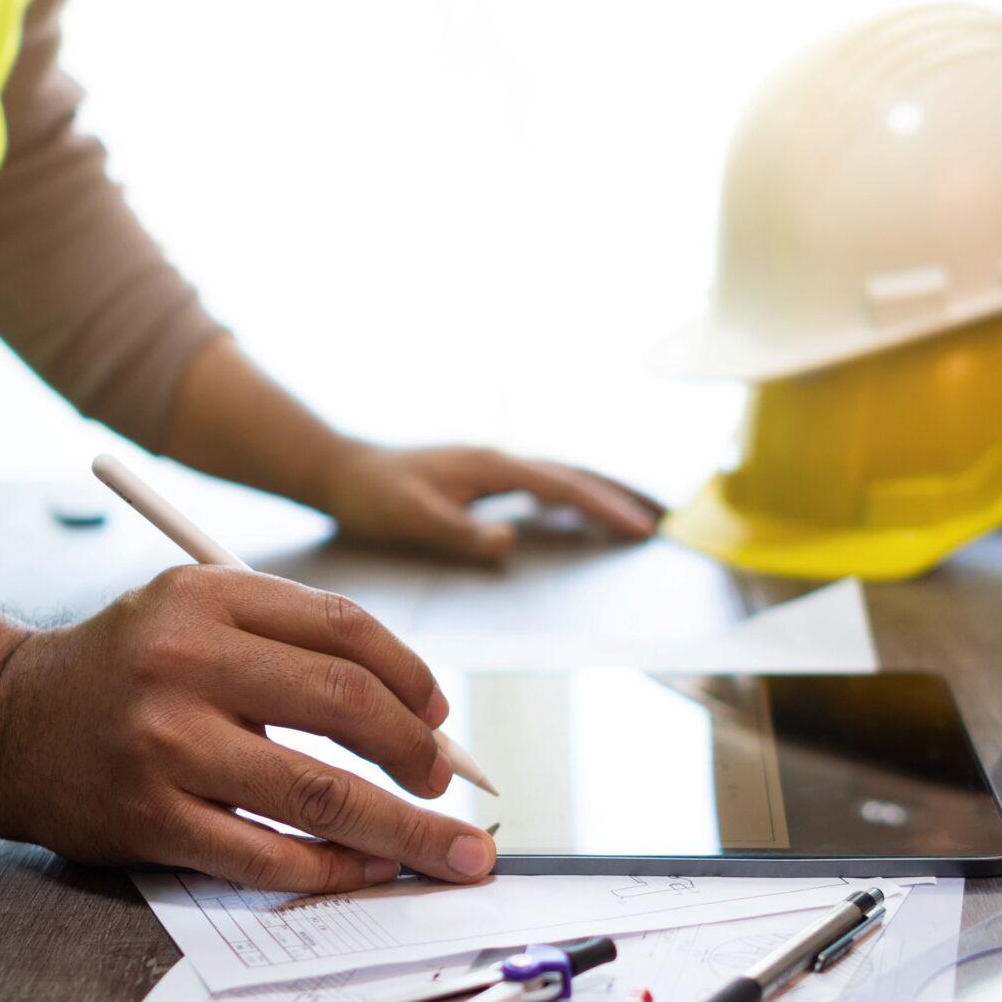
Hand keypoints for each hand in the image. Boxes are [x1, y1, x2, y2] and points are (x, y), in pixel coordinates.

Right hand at [0, 565, 496, 892]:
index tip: (439, 717)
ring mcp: (165, 744)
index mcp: (206, 596)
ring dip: (400, 829)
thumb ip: (291, 646)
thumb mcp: (192, 616)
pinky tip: (368, 868)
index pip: (343, 629)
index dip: (411, 677)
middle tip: (444, 785)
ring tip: (445, 848)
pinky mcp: (151, 818)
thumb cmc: (125, 673)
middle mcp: (184, 660)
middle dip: (419, 753)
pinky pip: (266, 854)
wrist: (7, 724)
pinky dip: (333, 868)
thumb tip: (420, 716)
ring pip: (318, 792)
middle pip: (346, 703)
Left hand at [316, 442, 660, 563]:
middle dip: (616, 498)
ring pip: (559, 476)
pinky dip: (570, 496)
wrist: (342, 471)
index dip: (602, 508)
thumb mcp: (411, 519)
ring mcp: (492, 465)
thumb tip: (509, 542)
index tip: (638, 529)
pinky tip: (578, 513)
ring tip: (635, 517)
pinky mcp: (483, 476)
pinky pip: (540, 483)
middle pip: (572, 475)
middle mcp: (497, 459)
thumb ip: (459, 532)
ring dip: (597, 494)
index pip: (560, 486)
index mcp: (489, 466)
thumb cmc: (373, 497)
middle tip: (659, 523)